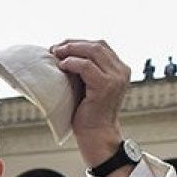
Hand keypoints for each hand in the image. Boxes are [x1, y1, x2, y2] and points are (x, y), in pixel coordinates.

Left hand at [49, 39, 129, 172]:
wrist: (96, 134)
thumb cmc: (88, 113)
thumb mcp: (89, 85)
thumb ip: (86, 69)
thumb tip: (64, 52)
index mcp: (120, 69)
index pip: (101, 45)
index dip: (80, 42)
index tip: (61, 46)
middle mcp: (121, 71)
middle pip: (97, 45)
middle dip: (73, 43)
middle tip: (55, 48)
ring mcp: (115, 78)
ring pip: (92, 51)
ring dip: (71, 50)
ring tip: (56, 54)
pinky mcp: (105, 86)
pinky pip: (86, 66)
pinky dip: (72, 63)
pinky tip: (61, 66)